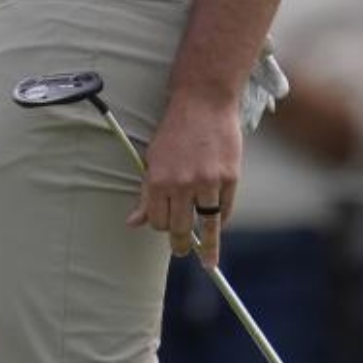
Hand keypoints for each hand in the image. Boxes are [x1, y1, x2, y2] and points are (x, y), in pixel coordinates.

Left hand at [127, 91, 240, 267]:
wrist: (203, 101)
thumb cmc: (175, 130)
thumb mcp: (152, 159)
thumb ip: (146, 194)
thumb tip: (133, 223)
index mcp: (158, 180)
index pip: (158, 222)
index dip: (161, 227)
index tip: (166, 229)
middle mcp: (183, 184)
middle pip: (180, 228)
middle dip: (180, 244)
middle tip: (183, 252)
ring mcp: (208, 181)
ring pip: (206, 225)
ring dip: (207, 247)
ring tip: (207, 261)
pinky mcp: (230, 176)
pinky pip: (226, 209)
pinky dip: (222, 220)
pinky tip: (219, 226)